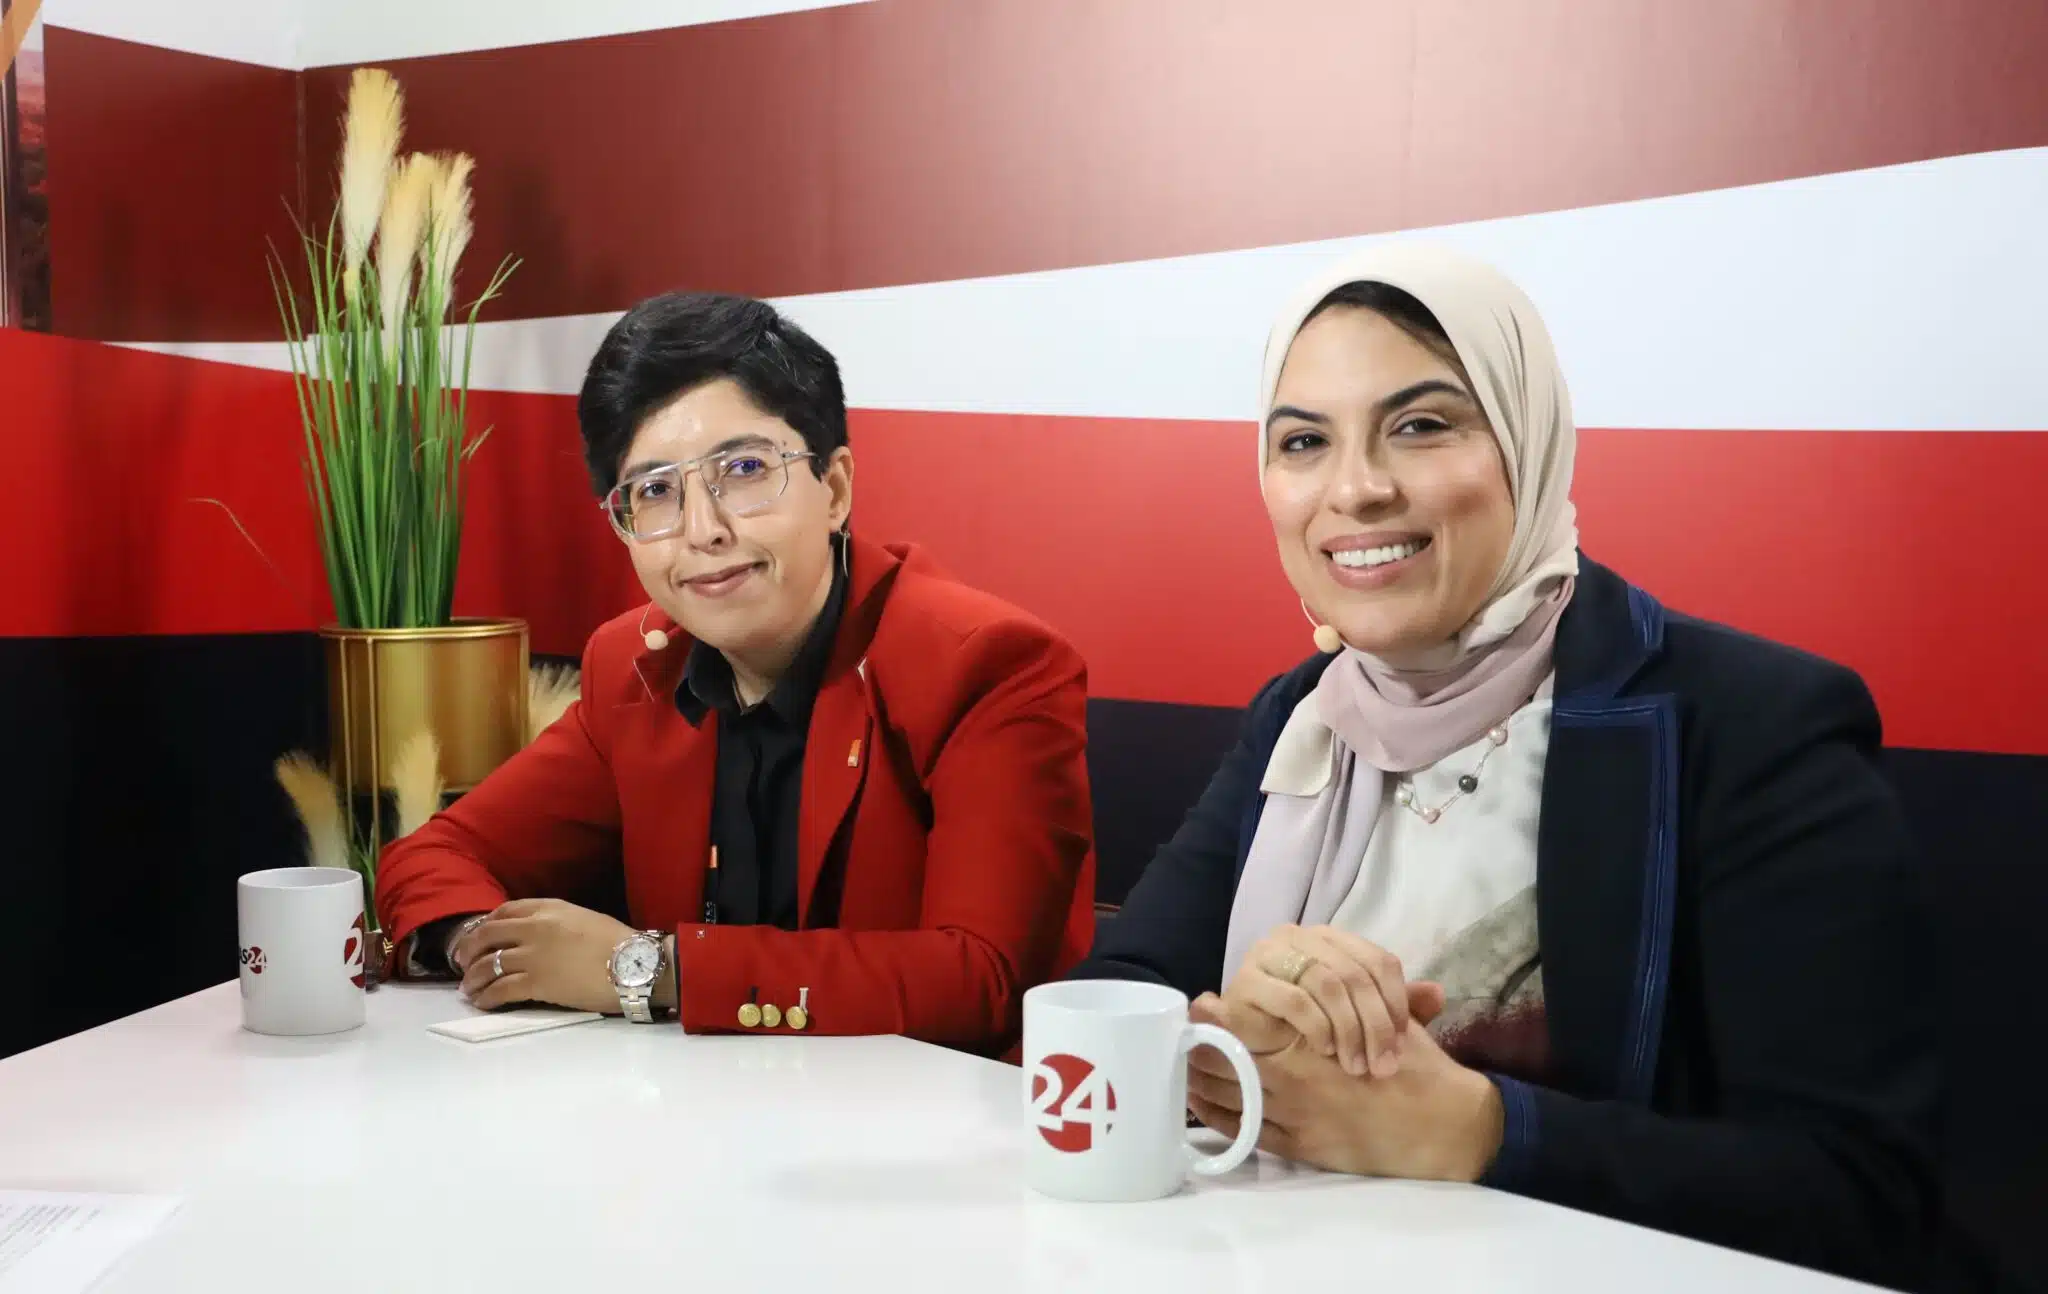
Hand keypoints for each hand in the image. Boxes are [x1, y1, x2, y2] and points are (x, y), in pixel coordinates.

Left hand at [455, 899, 636, 1013]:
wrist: (634, 965)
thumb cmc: (619, 943)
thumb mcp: (584, 918)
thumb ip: (556, 923)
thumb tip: (538, 938)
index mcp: (549, 908)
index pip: (505, 911)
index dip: (486, 924)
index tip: (479, 935)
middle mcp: (535, 928)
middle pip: (487, 936)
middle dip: (468, 950)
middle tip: (461, 962)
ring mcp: (533, 955)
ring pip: (487, 964)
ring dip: (472, 978)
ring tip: (468, 987)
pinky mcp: (536, 982)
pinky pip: (500, 989)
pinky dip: (486, 997)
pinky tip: (482, 1002)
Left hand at [1187, 993, 1502, 1181]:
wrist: (1445, 1127)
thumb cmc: (1417, 1066)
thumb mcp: (1384, 1018)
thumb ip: (1350, 998)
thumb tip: (1319, 973)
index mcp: (1315, 1044)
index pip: (1250, 1027)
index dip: (1219, 1016)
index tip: (1200, 1003)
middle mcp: (1297, 1081)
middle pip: (1229, 1063)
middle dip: (1200, 1046)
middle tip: (1180, 1034)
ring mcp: (1296, 1118)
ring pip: (1232, 1098)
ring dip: (1202, 1081)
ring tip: (1182, 1064)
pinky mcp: (1301, 1147)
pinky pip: (1247, 1132)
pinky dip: (1220, 1117)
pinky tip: (1203, 1103)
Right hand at [1225, 926, 1443, 1077]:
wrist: (1249, 1050)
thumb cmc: (1308, 1034)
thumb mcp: (1362, 1021)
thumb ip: (1398, 1008)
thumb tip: (1438, 994)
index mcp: (1331, 939)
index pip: (1379, 961)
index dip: (1397, 1003)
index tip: (1402, 1045)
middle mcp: (1300, 936)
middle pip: (1356, 973)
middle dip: (1375, 1024)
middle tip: (1383, 1066)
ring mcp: (1269, 955)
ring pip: (1328, 983)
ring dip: (1349, 1029)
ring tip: (1355, 1064)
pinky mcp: (1246, 981)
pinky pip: (1293, 998)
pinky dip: (1317, 1026)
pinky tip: (1325, 1049)